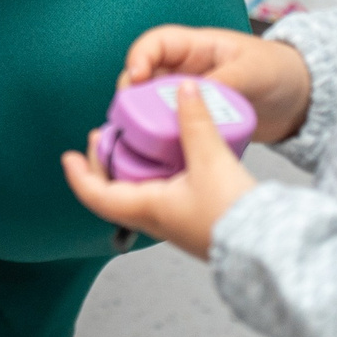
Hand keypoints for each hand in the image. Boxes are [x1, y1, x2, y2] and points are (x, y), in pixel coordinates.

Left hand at [61, 74, 259, 259]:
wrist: (268, 247)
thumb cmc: (234, 216)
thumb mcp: (211, 160)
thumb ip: (194, 122)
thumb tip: (184, 89)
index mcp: (148, 208)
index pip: (97, 195)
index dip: (79, 175)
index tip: (68, 157)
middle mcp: (155, 218)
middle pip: (114, 192)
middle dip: (105, 163)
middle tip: (104, 138)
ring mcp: (173, 221)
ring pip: (137, 192)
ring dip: (130, 167)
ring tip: (133, 141)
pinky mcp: (192, 218)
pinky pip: (161, 193)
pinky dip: (155, 172)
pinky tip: (168, 157)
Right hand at [121, 24, 313, 143]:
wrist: (300, 100)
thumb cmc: (279, 72)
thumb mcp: (253, 71)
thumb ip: (224, 81)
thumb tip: (194, 96)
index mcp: (195, 47)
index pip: (155, 44)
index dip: (139, 57)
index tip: (137, 78)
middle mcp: (184, 71)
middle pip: (144, 78)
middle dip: (134, 96)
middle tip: (134, 118)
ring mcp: (188, 97)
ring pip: (152, 106)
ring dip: (146, 121)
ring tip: (147, 140)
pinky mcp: (195, 122)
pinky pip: (171, 128)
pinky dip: (164, 139)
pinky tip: (165, 152)